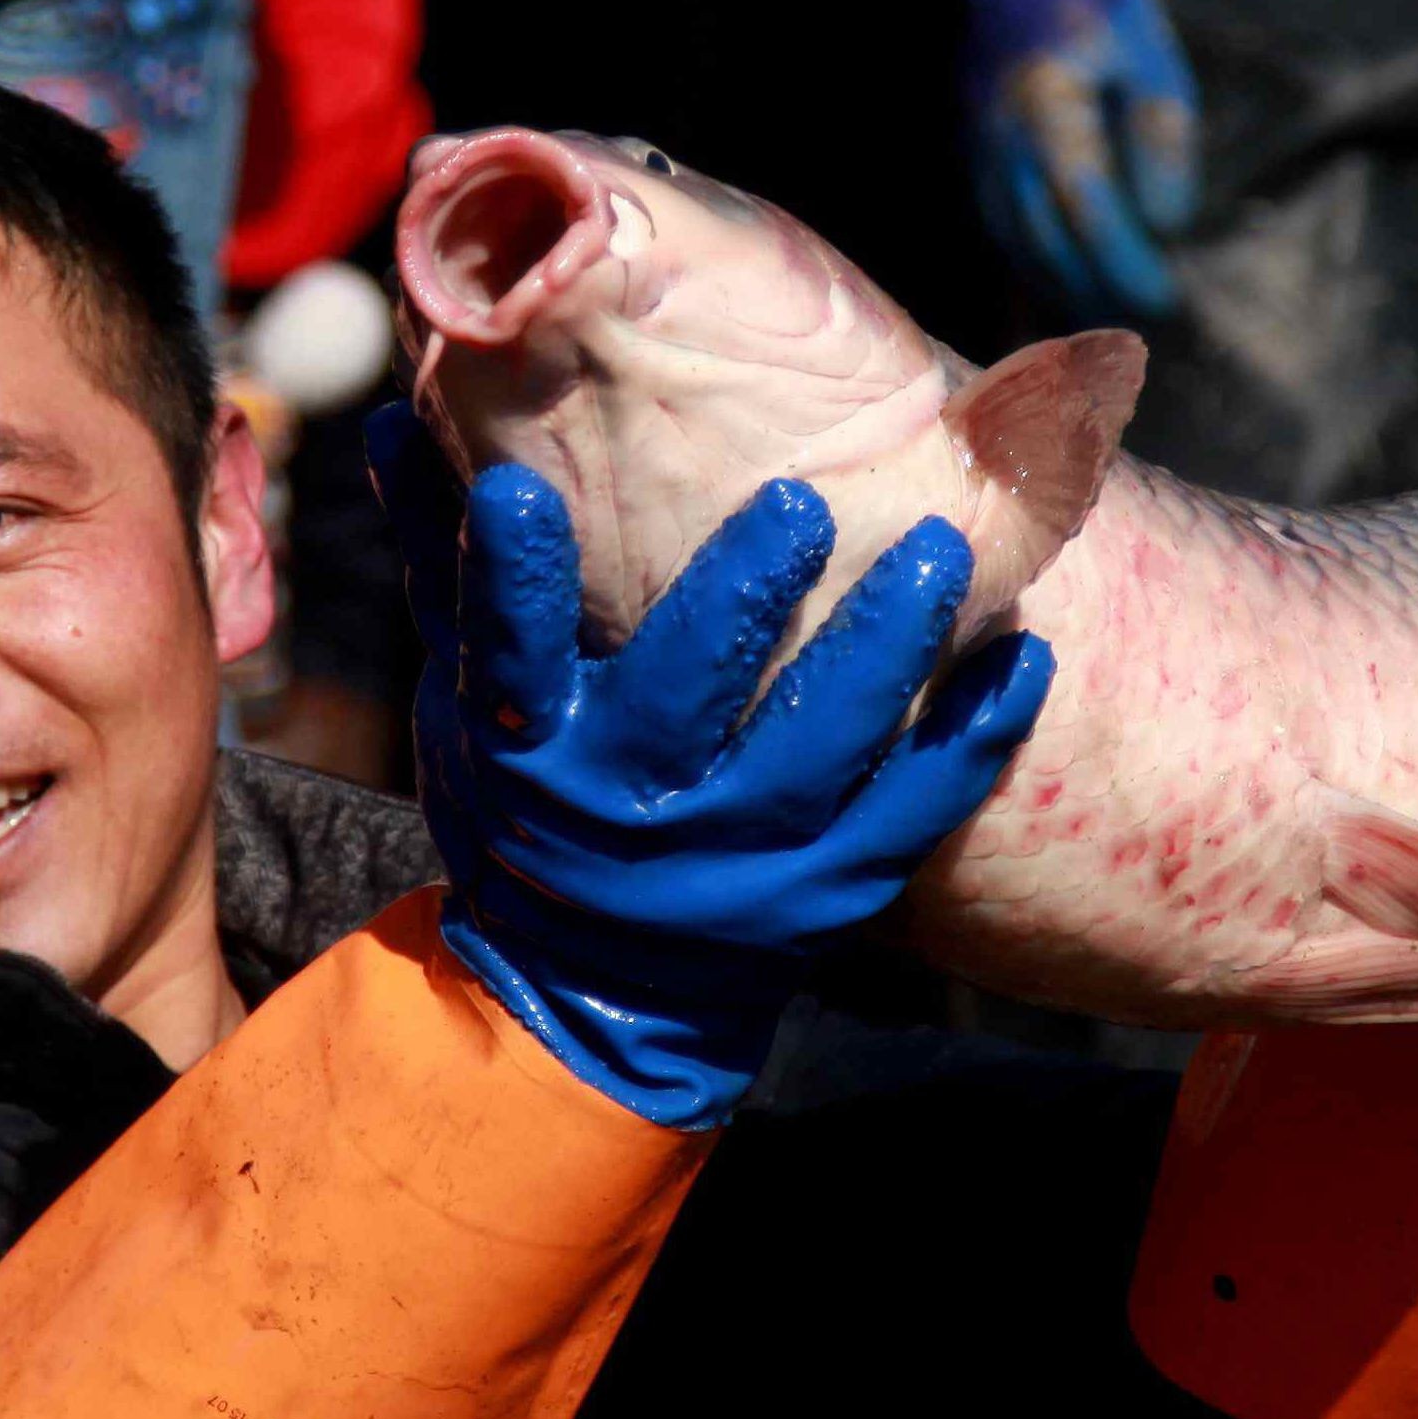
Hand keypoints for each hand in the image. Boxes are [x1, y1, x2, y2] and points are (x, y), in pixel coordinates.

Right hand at [367, 411, 1055, 1126]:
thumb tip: (396, 421)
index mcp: (529, 756)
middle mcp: (632, 814)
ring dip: (884, 647)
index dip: (508, 581)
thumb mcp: (461, 708)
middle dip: (739, 600)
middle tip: (803, 503)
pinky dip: (970, 738)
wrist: (596, 997)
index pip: (506, 657)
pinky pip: (913, 813)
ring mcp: (740, 862)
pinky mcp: (830, 894)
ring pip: (819, 752)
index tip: (518, 496)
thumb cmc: (523, 813)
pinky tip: (1021, 655)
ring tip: (943, 552)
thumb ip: (445, 572)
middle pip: (684, 702)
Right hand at [961, 0, 1200, 321]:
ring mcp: (980, 155)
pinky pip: (1003, 238)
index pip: (1083, 199)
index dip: (1122, 258)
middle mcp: (1002, 137)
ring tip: (1115, 333)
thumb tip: (1166, 225)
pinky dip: (1034, 277)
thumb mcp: (1152, 54)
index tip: (1163, 297)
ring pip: (1017, 246)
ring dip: (1064, 294)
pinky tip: (1068, 310)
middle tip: (1147, 327)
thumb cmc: (1102, 4)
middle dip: (1096, 291)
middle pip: (1045, 238)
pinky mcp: (977, 167)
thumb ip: (1160, 138)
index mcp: (1047, 100)